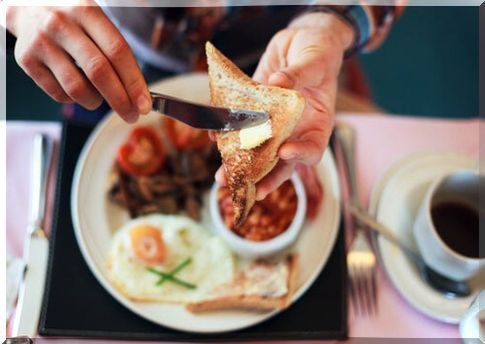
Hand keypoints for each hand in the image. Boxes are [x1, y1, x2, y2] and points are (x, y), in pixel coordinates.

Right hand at [6, 1, 150, 122]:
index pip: (118, 52)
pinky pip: (58, 93)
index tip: (144, 104)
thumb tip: (138, 92)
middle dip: (120, 101)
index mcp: (86, 11)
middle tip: (131, 115)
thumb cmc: (72, 19)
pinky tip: (78, 89)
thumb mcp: (95, 20)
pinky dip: (74, 100)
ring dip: (95, 102)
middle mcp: (62, 24)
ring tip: (99, 99)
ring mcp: (42, 42)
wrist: (27, 6)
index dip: (134, 82)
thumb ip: (115, 50)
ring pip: (76, 88)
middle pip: (99, 72)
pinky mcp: (27, 60)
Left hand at [216, 12, 353, 199]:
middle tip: (246, 188)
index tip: (284, 152)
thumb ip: (299, 74)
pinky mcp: (256, 111)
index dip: (300, 155)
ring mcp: (274, 123)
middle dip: (263, 177)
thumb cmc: (319, 52)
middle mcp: (295, 129)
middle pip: (281, 162)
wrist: (301, 40)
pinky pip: (242, 126)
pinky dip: (227, 133)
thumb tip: (277, 84)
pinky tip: (214, 137)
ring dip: (240, 165)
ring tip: (222, 177)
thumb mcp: (315, 60)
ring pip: (258, 150)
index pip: (312, 149)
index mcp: (317, 123)